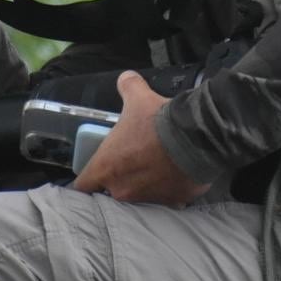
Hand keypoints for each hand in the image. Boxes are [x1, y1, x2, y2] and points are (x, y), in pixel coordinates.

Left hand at [72, 72, 210, 205]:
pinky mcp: (173, 202)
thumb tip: (126, 78)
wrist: (197, 136)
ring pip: (140, 197)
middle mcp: (122, 189)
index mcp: (106, 167)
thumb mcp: (138, 97)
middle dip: (120, 180)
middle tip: (132, 165)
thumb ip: (127, 86)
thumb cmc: (158, 120)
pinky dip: (170, 189)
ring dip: (145, 185)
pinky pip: (168, 198)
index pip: (84, 185)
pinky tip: (177, 174)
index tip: (96, 173)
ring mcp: (148, 199)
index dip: (89, 179)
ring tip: (157, 168)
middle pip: (113, 191)